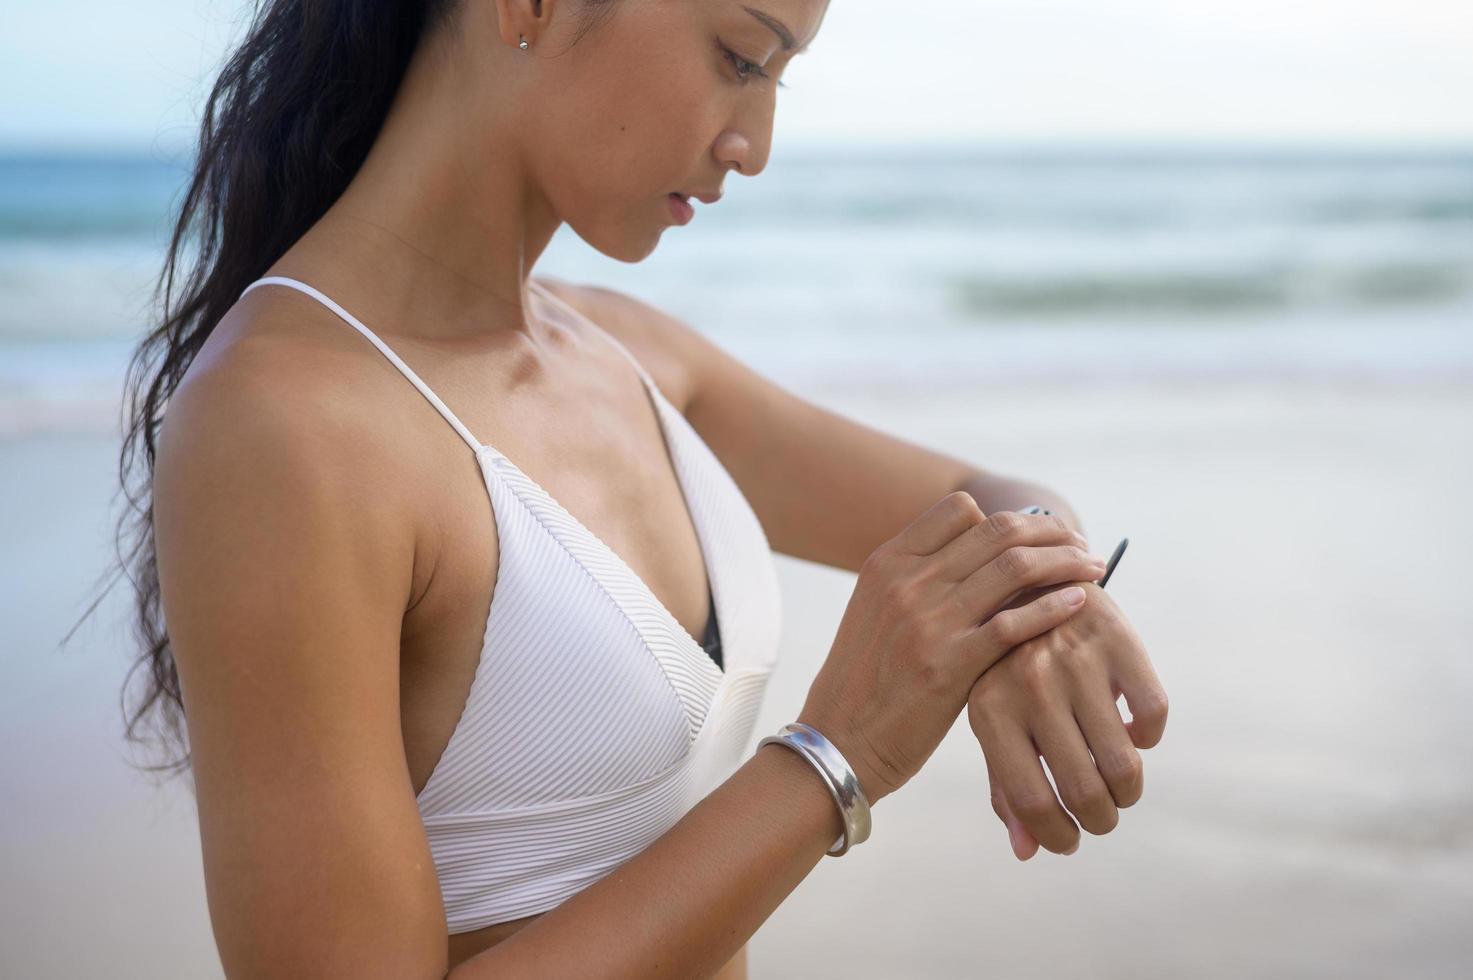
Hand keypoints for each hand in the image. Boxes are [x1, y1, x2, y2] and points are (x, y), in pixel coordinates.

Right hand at [797, 496, 1107, 806]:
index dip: (1007, 518)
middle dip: (1051, 532)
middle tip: (1080, 547)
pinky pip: (1015, 621)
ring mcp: (927, 620)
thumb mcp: (877, 612)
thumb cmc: (865, 682)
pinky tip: (1079, 604)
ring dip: (1065, 561)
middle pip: (997, 530)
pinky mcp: (948, 664)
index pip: (960, 509)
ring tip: (1092, 569)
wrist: (839, 742)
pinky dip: (1054, 606)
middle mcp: (907, 581)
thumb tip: (973, 559)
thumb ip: (918, 581)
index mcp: (888, 562)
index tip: (1037, 536)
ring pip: (1014, 567)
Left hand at [967, 581, 1167, 858]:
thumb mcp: (992, 715)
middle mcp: (1030, 685)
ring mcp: (1075, 661)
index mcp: (990, 708)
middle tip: (1103, 818)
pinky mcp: (1118, 639)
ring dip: (1129, 791)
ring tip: (1121, 788)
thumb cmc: (1005, 663)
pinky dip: (1149, 738)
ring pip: (1125, 764)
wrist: (1028, 574)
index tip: (1070, 842)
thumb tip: (1028, 851)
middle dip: (1101, 820)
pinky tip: (1132, 732)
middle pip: (1084, 790)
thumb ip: (1005, 782)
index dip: (1056, 835)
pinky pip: (1153, 716)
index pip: (1030, 800)